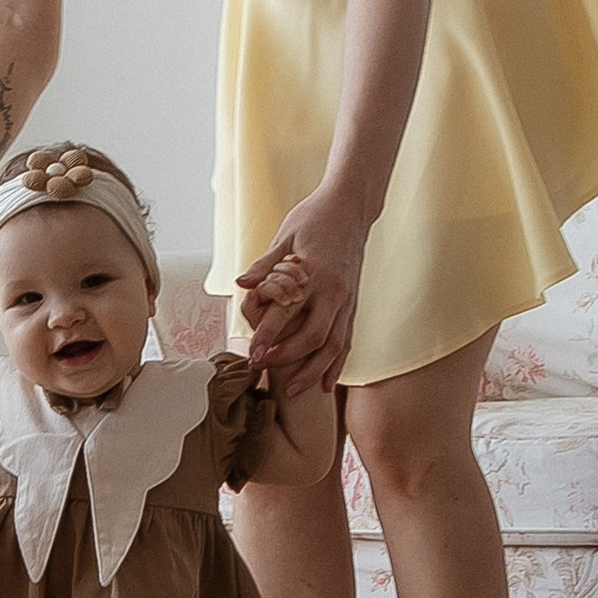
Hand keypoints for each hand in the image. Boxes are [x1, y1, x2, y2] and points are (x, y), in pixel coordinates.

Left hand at [236, 192, 366, 398]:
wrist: (351, 206)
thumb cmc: (313, 217)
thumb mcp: (284, 236)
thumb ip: (265, 265)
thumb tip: (242, 284)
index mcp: (313, 272)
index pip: (288, 311)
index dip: (268, 335)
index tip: (251, 354)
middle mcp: (334, 289)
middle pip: (314, 336)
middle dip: (288, 358)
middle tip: (264, 370)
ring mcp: (348, 298)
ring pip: (335, 344)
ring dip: (314, 370)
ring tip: (294, 390)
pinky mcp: (354, 303)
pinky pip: (347, 339)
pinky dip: (337, 363)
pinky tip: (326, 382)